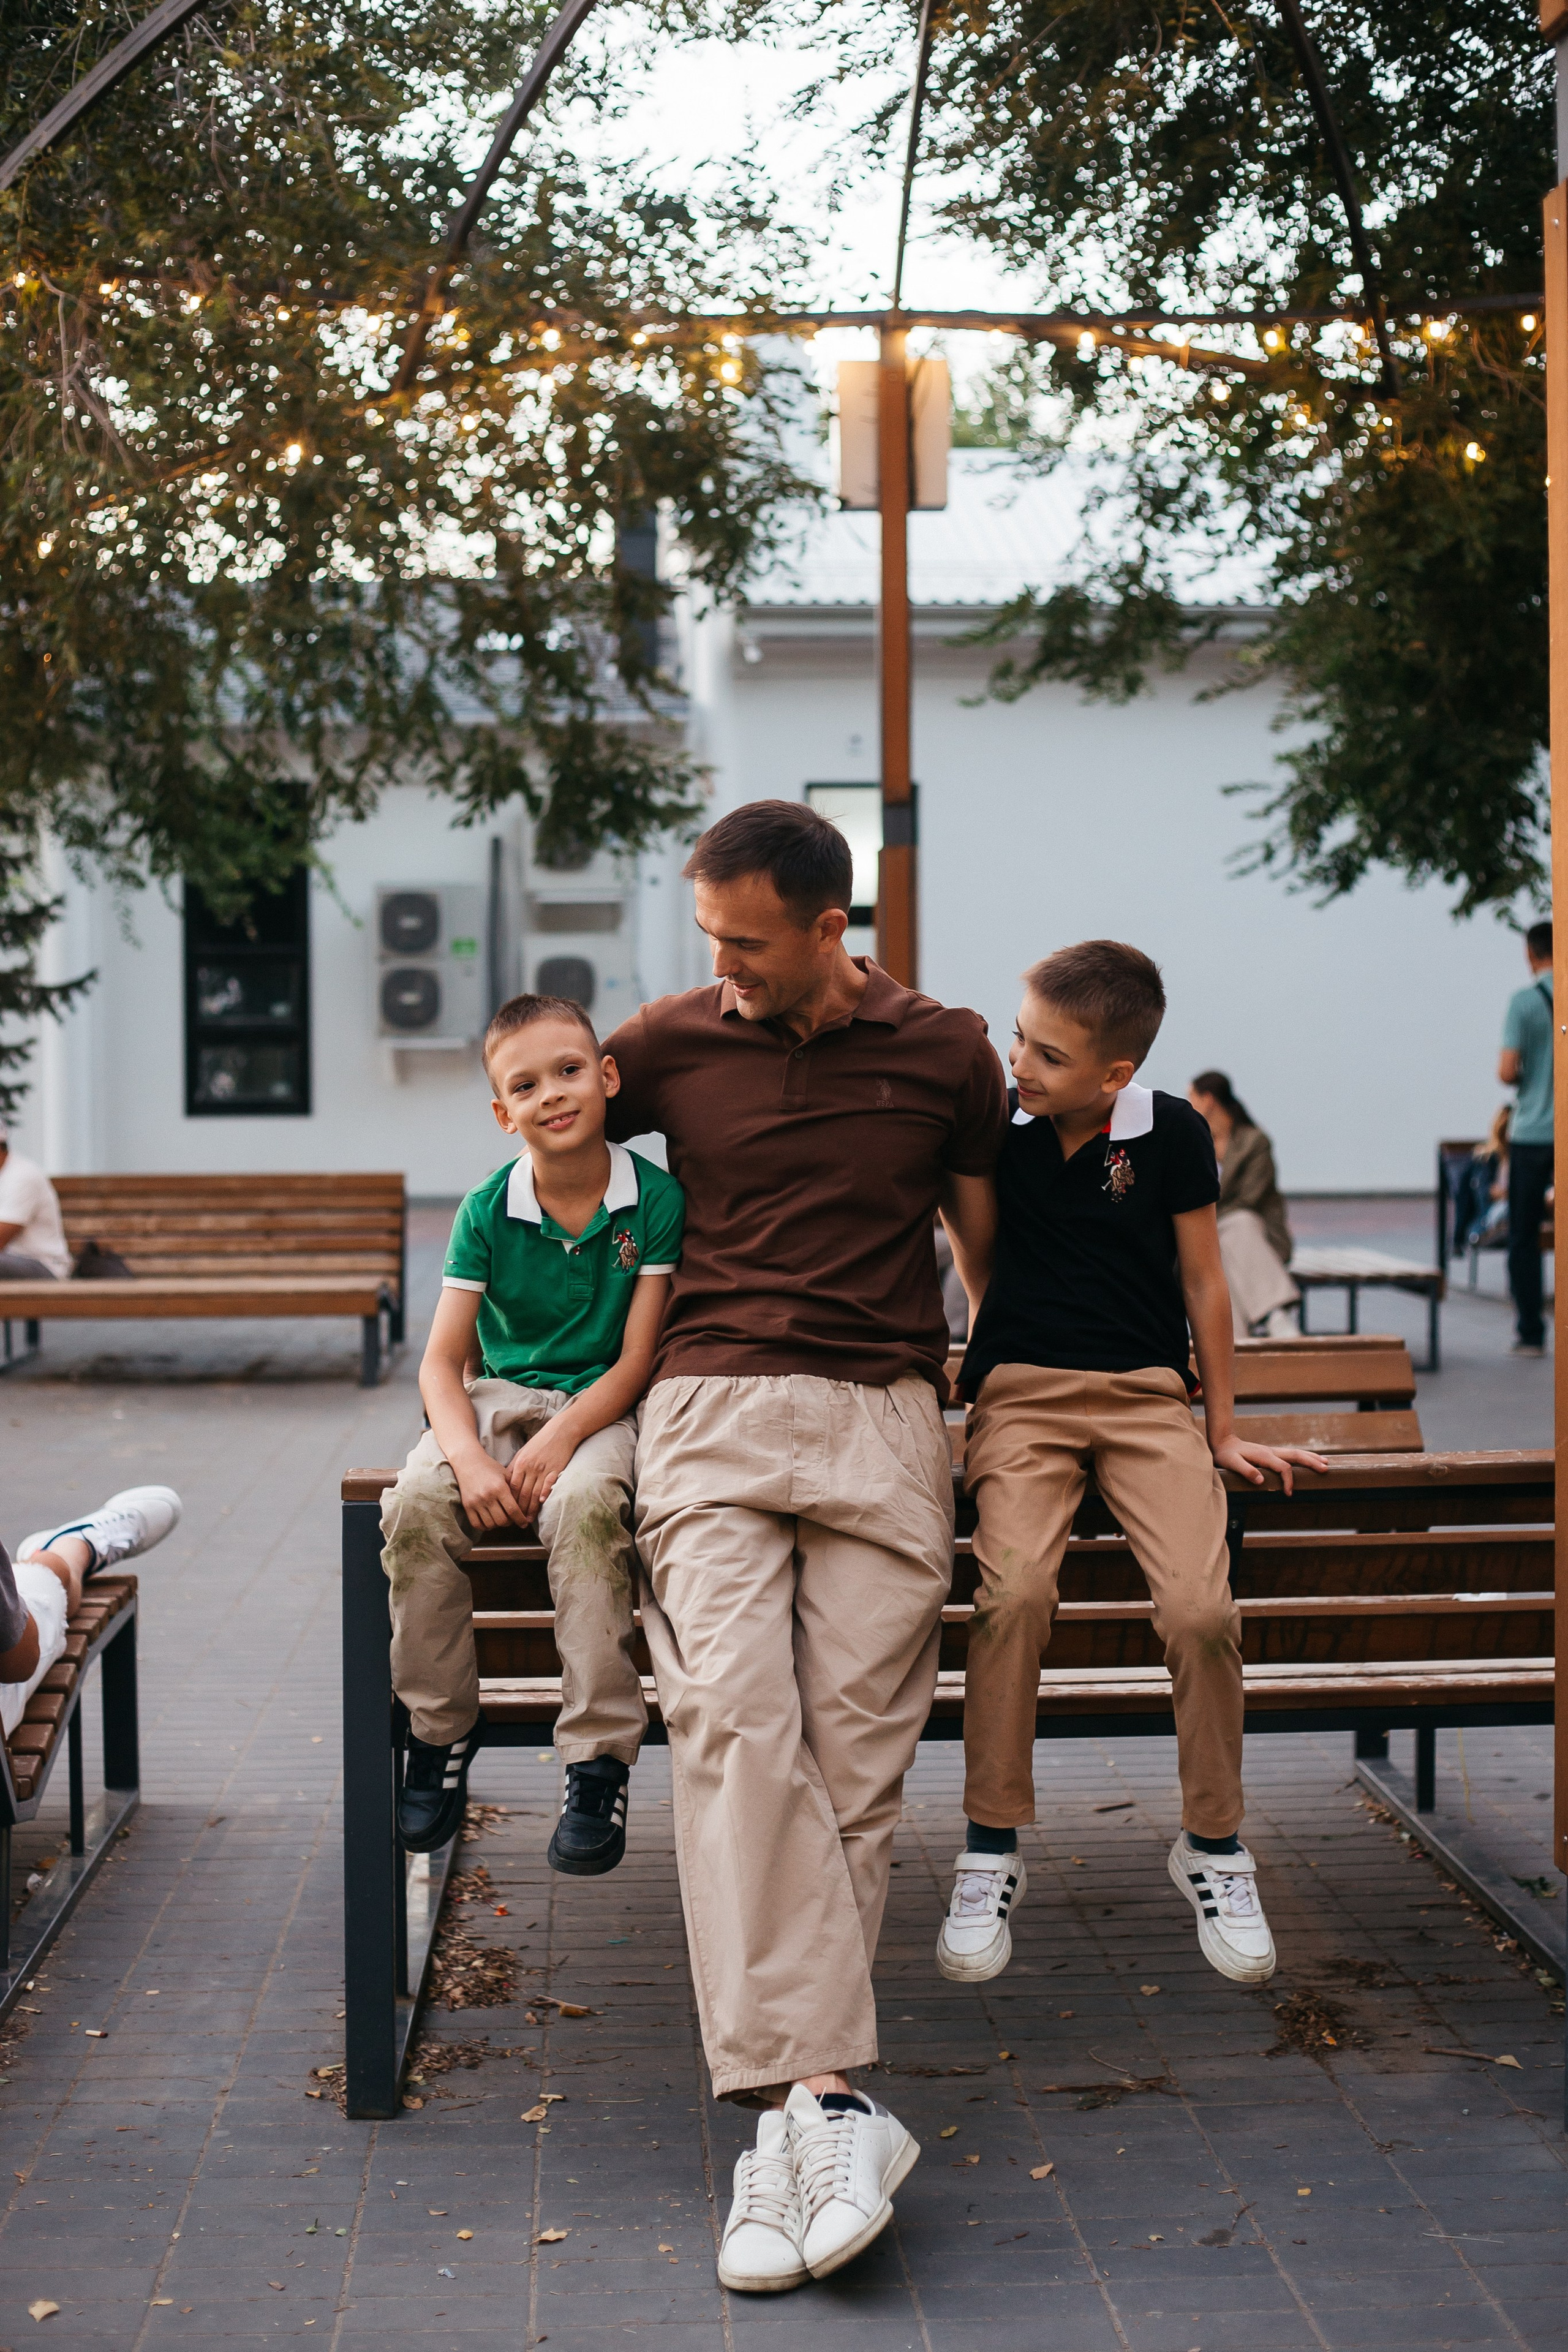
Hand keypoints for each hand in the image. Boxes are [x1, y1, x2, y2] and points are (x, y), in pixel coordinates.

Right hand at [452, 1449, 528, 1530]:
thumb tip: (525, 1507)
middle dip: (510, 1523)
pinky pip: (477, 1524)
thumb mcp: (506, 1474)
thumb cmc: (490, 1467)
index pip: (513, 1510)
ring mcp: (476, 1502)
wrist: (468, 1462)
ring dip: (498, 1525)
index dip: (520, 1519)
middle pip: (502, 1520)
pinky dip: (485, 1526)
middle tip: (512, 1519)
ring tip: (501, 1519)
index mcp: (500, 1487)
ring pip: (490, 1524)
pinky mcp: (467, 1506)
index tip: (524, 1523)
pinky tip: (490, 1521)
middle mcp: (487, 1496)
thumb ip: (515, 1489)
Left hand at [506, 1419, 580, 1520]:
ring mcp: (543, 1469)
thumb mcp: (523, 1452)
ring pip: (534, 1492)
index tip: (508, 1511)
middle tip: (517, 1521)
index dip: (509, 1501)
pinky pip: (548, 1484)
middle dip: (519, 1509)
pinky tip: (541, 1503)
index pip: (512, 1487)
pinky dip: (544, 1494)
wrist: (560, 1431)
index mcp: (520, 1463)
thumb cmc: (540, 1442)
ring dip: (531, 1507)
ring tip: (528, 1519)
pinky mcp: (556, 1469)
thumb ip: (514, 1467)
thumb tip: (506, 1482)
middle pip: (522, 1493)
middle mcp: (530, 1467)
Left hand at [1208, 1434, 1328, 1495]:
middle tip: (1325, 1469)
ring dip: (1311, 1458)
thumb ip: (1246, 1471)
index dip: (1289, 1481)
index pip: (1284, 1468)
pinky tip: (1309, 1460)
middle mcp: (1271, 1452)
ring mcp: (1272, 1451)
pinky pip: (1291, 1455)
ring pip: (1296, 1453)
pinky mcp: (1271, 1453)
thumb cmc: (1226, 1455)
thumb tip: (1262, 1481)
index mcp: (1264, 1456)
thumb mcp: (1232, 1464)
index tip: (1289, 1493)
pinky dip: (1303, 1457)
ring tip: (1326, 1462)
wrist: (1223, 1442)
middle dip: (1311, 1462)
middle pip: (1296, 1455)